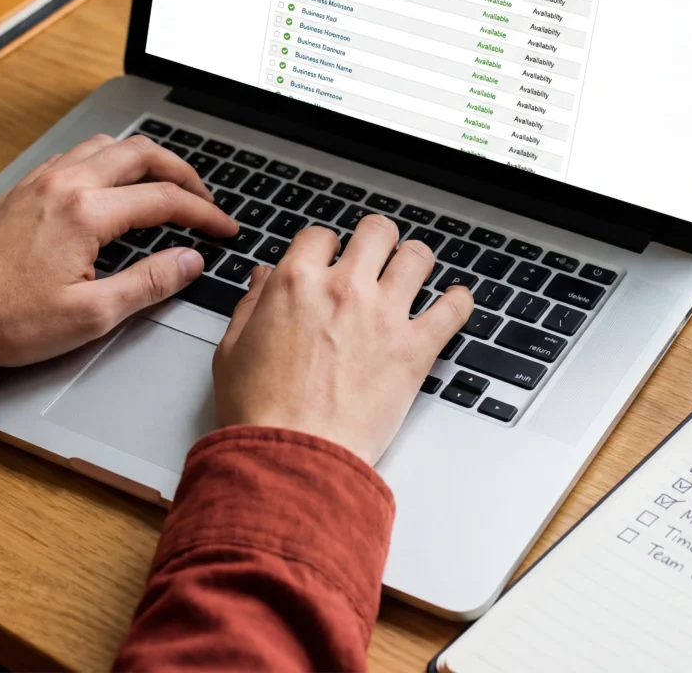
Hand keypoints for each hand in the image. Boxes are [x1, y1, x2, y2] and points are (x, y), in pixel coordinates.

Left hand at [0, 134, 237, 366]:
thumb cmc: (9, 320)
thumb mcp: (91, 315)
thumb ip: (150, 283)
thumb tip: (190, 261)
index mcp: (87, 212)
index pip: (166, 199)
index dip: (205, 214)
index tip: (224, 229)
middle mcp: (67, 184)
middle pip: (144, 155)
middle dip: (185, 174)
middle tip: (205, 199)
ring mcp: (44, 180)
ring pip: (111, 145)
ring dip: (148, 160)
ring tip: (167, 185)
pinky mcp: (27, 188)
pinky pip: (80, 154)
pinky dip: (113, 161)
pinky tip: (117, 185)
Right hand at [213, 215, 473, 464]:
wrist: (292, 459)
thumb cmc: (260, 413)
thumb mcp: (233, 350)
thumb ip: (252, 305)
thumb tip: (263, 278)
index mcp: (297, 282)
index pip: (321, 236)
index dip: (325, 247)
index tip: (330, 259)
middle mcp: (345, 289)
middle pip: (377, 232)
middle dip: (377, 240)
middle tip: (377, 256)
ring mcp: (384, 315)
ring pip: (417, 258)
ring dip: (415, 262)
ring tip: (413, 272)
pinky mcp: (414, 349)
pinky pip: (453, 310)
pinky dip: (459, 302)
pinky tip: (456, 301)